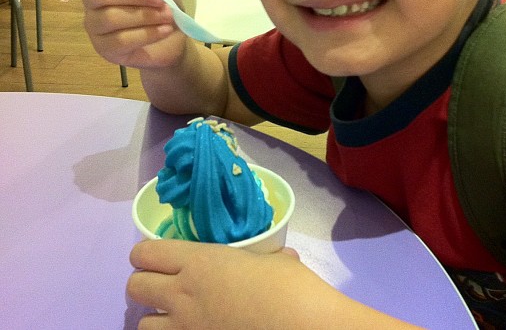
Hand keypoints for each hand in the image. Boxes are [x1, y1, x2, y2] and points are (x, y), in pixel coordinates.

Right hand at [82, 0, 185, 69]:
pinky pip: (121, 40)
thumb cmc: (163, 7)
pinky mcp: (105, 49)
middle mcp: (93, 2)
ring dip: (145, 15)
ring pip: (111, 18)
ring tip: (168, 16)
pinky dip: (148, 33)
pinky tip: (164, 30)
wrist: (174, 40)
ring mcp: (96, 28)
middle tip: (162, 0)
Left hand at [128, 240, 309, 329]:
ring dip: (154, 315)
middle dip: (142, 281)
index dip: (143, 253)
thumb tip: (280, 256)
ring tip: (171, 312)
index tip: (152, 254)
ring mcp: (186, 328)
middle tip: (160, 282)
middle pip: (134, 286)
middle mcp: (183, 294)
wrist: (301, 327)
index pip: (147, 253)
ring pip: (142, 323)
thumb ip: (265, 256)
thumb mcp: (276, 260)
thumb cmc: (289, 286)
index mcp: (200, 261)